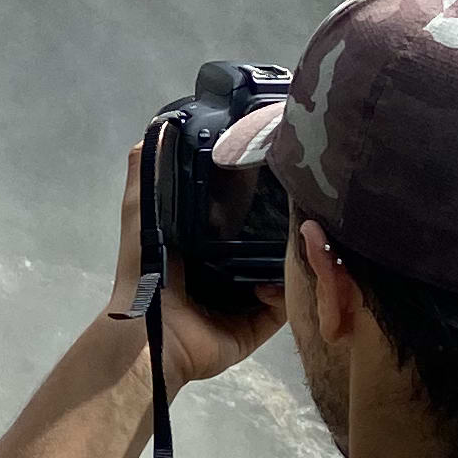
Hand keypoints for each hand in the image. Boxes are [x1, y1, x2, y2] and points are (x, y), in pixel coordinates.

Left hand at [106, 143, 286, 391]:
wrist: (155, 333)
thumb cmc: (146, 270)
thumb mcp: (142, 211)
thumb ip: (149, 173)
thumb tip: (163, 125)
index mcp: (204, 242)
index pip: (240, 211)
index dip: (258, 190)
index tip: (279, 164)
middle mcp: (229, 267)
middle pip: (268, 239)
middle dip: (286, 221)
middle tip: (307, 196)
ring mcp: (248, 297)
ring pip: (285, 268)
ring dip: (298, 251)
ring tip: (314, 224)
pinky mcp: (262, 323)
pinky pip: (291, 302)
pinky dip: (295, 286)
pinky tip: (297, 264)